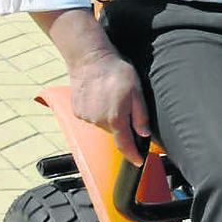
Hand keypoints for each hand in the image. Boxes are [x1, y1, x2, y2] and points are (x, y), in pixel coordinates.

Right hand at [37, 8, 150, 165]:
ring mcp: (86, 117)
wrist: (90, 60)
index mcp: (115, 118)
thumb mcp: (137, 91)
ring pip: (104, 125)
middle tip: (127, 106)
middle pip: (116, 133)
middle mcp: (98, 121)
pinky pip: (92, 117)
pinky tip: (100, 96)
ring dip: (110, 117)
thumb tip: (144, 134)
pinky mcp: (77, 112)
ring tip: (112, 97)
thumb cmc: (117, 72)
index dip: (133, 155)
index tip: (139, 162)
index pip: (125, 144)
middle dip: (123, 126)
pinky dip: (98, 112)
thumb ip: (140, 115)